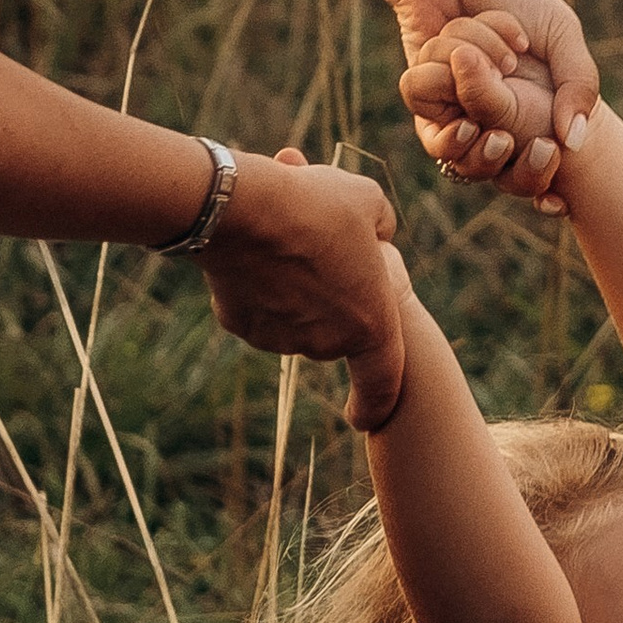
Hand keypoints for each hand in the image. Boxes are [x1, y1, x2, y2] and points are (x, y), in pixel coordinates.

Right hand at [198, 149, 408, 428]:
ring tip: (289, 232)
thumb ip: (379, 228)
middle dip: (334, 294)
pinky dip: (261, 282)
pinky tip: (255, 242)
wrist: (240, 209)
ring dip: (298, 284)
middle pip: (336, 328)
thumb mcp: (369, 203)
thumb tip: (372, 239)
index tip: (364, 419)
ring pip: (296, 315)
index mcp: (369, 323)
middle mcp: (325, 342)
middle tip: (326, 246)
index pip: (383, 380)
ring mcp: (280, 338)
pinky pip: (259, 306)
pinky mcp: (242, 325)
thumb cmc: (315, 204)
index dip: (376, 402)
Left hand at [395, 12, 575, 215]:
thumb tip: (575, 142)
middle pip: (496, 174)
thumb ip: (580, 87)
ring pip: (463, 147)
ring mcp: (457, 111)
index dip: (544, 189)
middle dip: (506, 156)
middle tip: (522, 137)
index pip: (538, 171)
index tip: (555, 201)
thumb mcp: (563, 37)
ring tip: (500, 65)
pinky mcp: (423, 98)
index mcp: (532, 111)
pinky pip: (430, 121)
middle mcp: (494, 119)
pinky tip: (465, 54)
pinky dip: (450, 82)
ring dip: (481, 94)